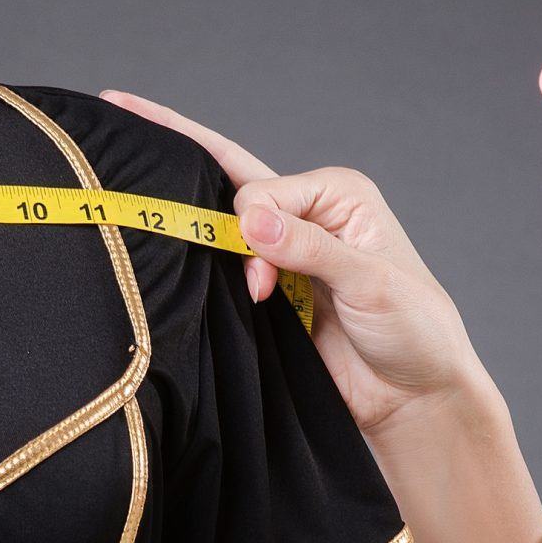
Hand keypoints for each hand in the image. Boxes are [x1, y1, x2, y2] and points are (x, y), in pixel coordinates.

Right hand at [99, 89, 487, 437]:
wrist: (411, 398)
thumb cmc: (414, 332)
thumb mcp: (370, 284)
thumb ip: (310, 249)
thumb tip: (251, 219)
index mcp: (338, 196)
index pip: (262, 190)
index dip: (248, 228)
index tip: (261, 283)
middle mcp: (308, 214)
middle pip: (230, 181)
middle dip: (184, 181)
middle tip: (127, 143)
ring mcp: (285, 253)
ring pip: (219, 225)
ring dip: (194, 235)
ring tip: (157, 234)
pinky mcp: (270, 293)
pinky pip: (221, 270)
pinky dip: (195, 265)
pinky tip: (157, 245)